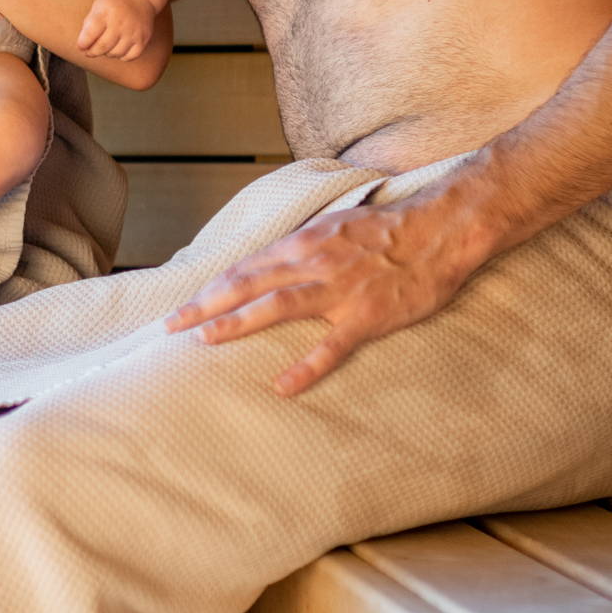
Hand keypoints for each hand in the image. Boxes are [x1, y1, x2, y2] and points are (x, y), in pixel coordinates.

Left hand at [77, 0, 157, 58]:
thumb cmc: (112, 3)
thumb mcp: (97, 6)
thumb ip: (89, 26)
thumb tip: (83, 47)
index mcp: (106, 12)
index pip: (89, 34)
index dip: (82, 44)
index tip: (80, 46)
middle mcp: (120, 22)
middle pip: (102, 47)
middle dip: (91, 52)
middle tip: (89, 51)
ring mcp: (133, 31)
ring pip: (115, 53)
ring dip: (106, 53)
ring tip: (104, 47)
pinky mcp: (143, 38)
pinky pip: (129, 57)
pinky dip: (121, 56)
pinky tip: (118, 48)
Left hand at [165, 189, 496, 393]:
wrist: (440, 231)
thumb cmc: (388, 230)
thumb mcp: (335, 227)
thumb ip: (302, 247)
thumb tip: (271, 263)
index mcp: (305, 242)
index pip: (246, 267)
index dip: (212, 286)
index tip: (184, 304)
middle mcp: (313, 262)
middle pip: (248, 284)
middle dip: (206, 304)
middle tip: (171, 325)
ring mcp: (339, 290)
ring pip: (277, 306)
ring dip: (237, 322)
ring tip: (206, 339)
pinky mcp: (366, 317)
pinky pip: (331, 346)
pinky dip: (306, 366)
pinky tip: (282, 385)